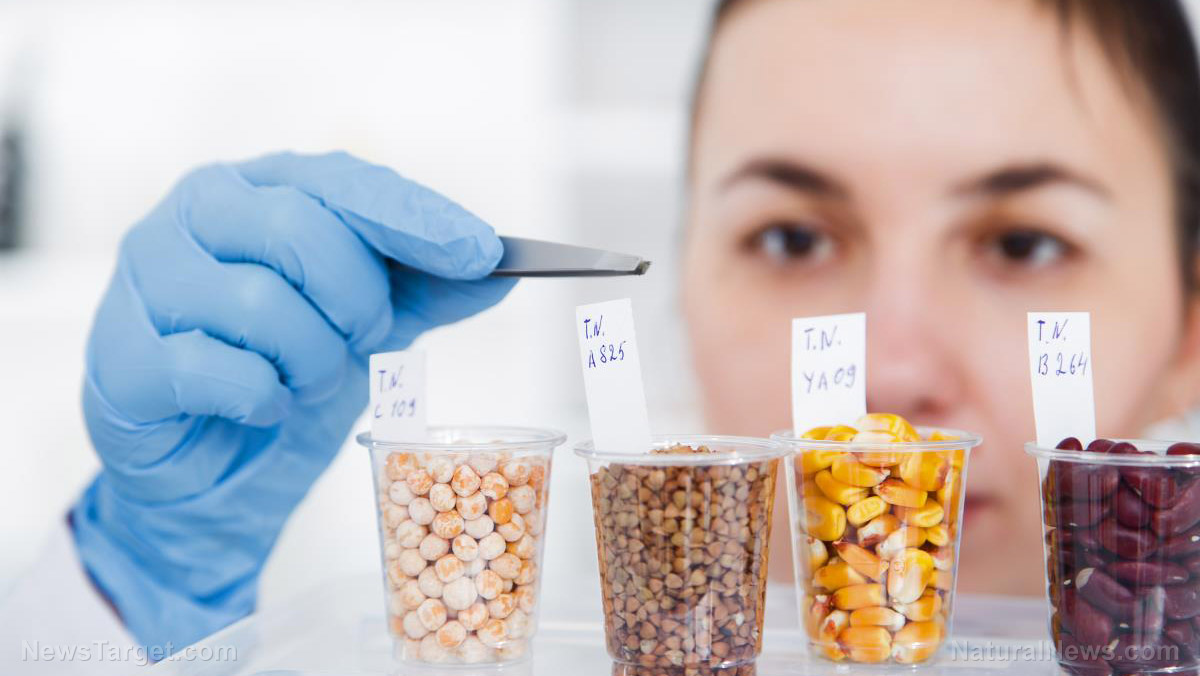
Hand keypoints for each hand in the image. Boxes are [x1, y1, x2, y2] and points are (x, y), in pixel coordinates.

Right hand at [70, 151, 514, 651]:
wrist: (210, 466)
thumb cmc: (284, 368)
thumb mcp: (367, 322)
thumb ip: (427, 288)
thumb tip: (499, 268)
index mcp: (257, 185)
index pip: (343, 179)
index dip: (416, 218)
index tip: (483, 255)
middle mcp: (194, 213)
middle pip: (299, 230)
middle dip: (355, 300)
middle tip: (365, 339)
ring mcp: (145, 279)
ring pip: (259, 302)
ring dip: (311, 359)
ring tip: (308, 380)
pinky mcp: (120, 358)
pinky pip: (213, 369)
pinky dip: (261, 398)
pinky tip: (263, 405)